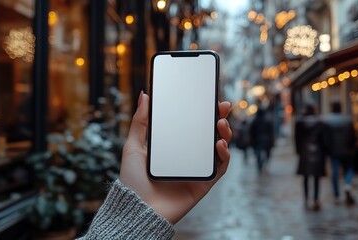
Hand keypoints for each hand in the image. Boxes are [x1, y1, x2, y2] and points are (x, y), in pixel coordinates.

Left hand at [120, 91, 231, 223]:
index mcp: (174, 146)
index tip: (209, 98)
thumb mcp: (133, 146)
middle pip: (209, 135)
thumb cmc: (133, 180)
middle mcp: (188, 157)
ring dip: (225, 135)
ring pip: (218, 149)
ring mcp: (197, 169)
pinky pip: (219, 168)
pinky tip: (219, 145)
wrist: (137, 208)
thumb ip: (140, 122)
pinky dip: (224, 156)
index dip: (203, 112)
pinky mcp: (203, 183)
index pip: (193, 126)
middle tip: (223, 107)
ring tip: (221, 124)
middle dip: (219, 119)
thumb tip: (145, 96)